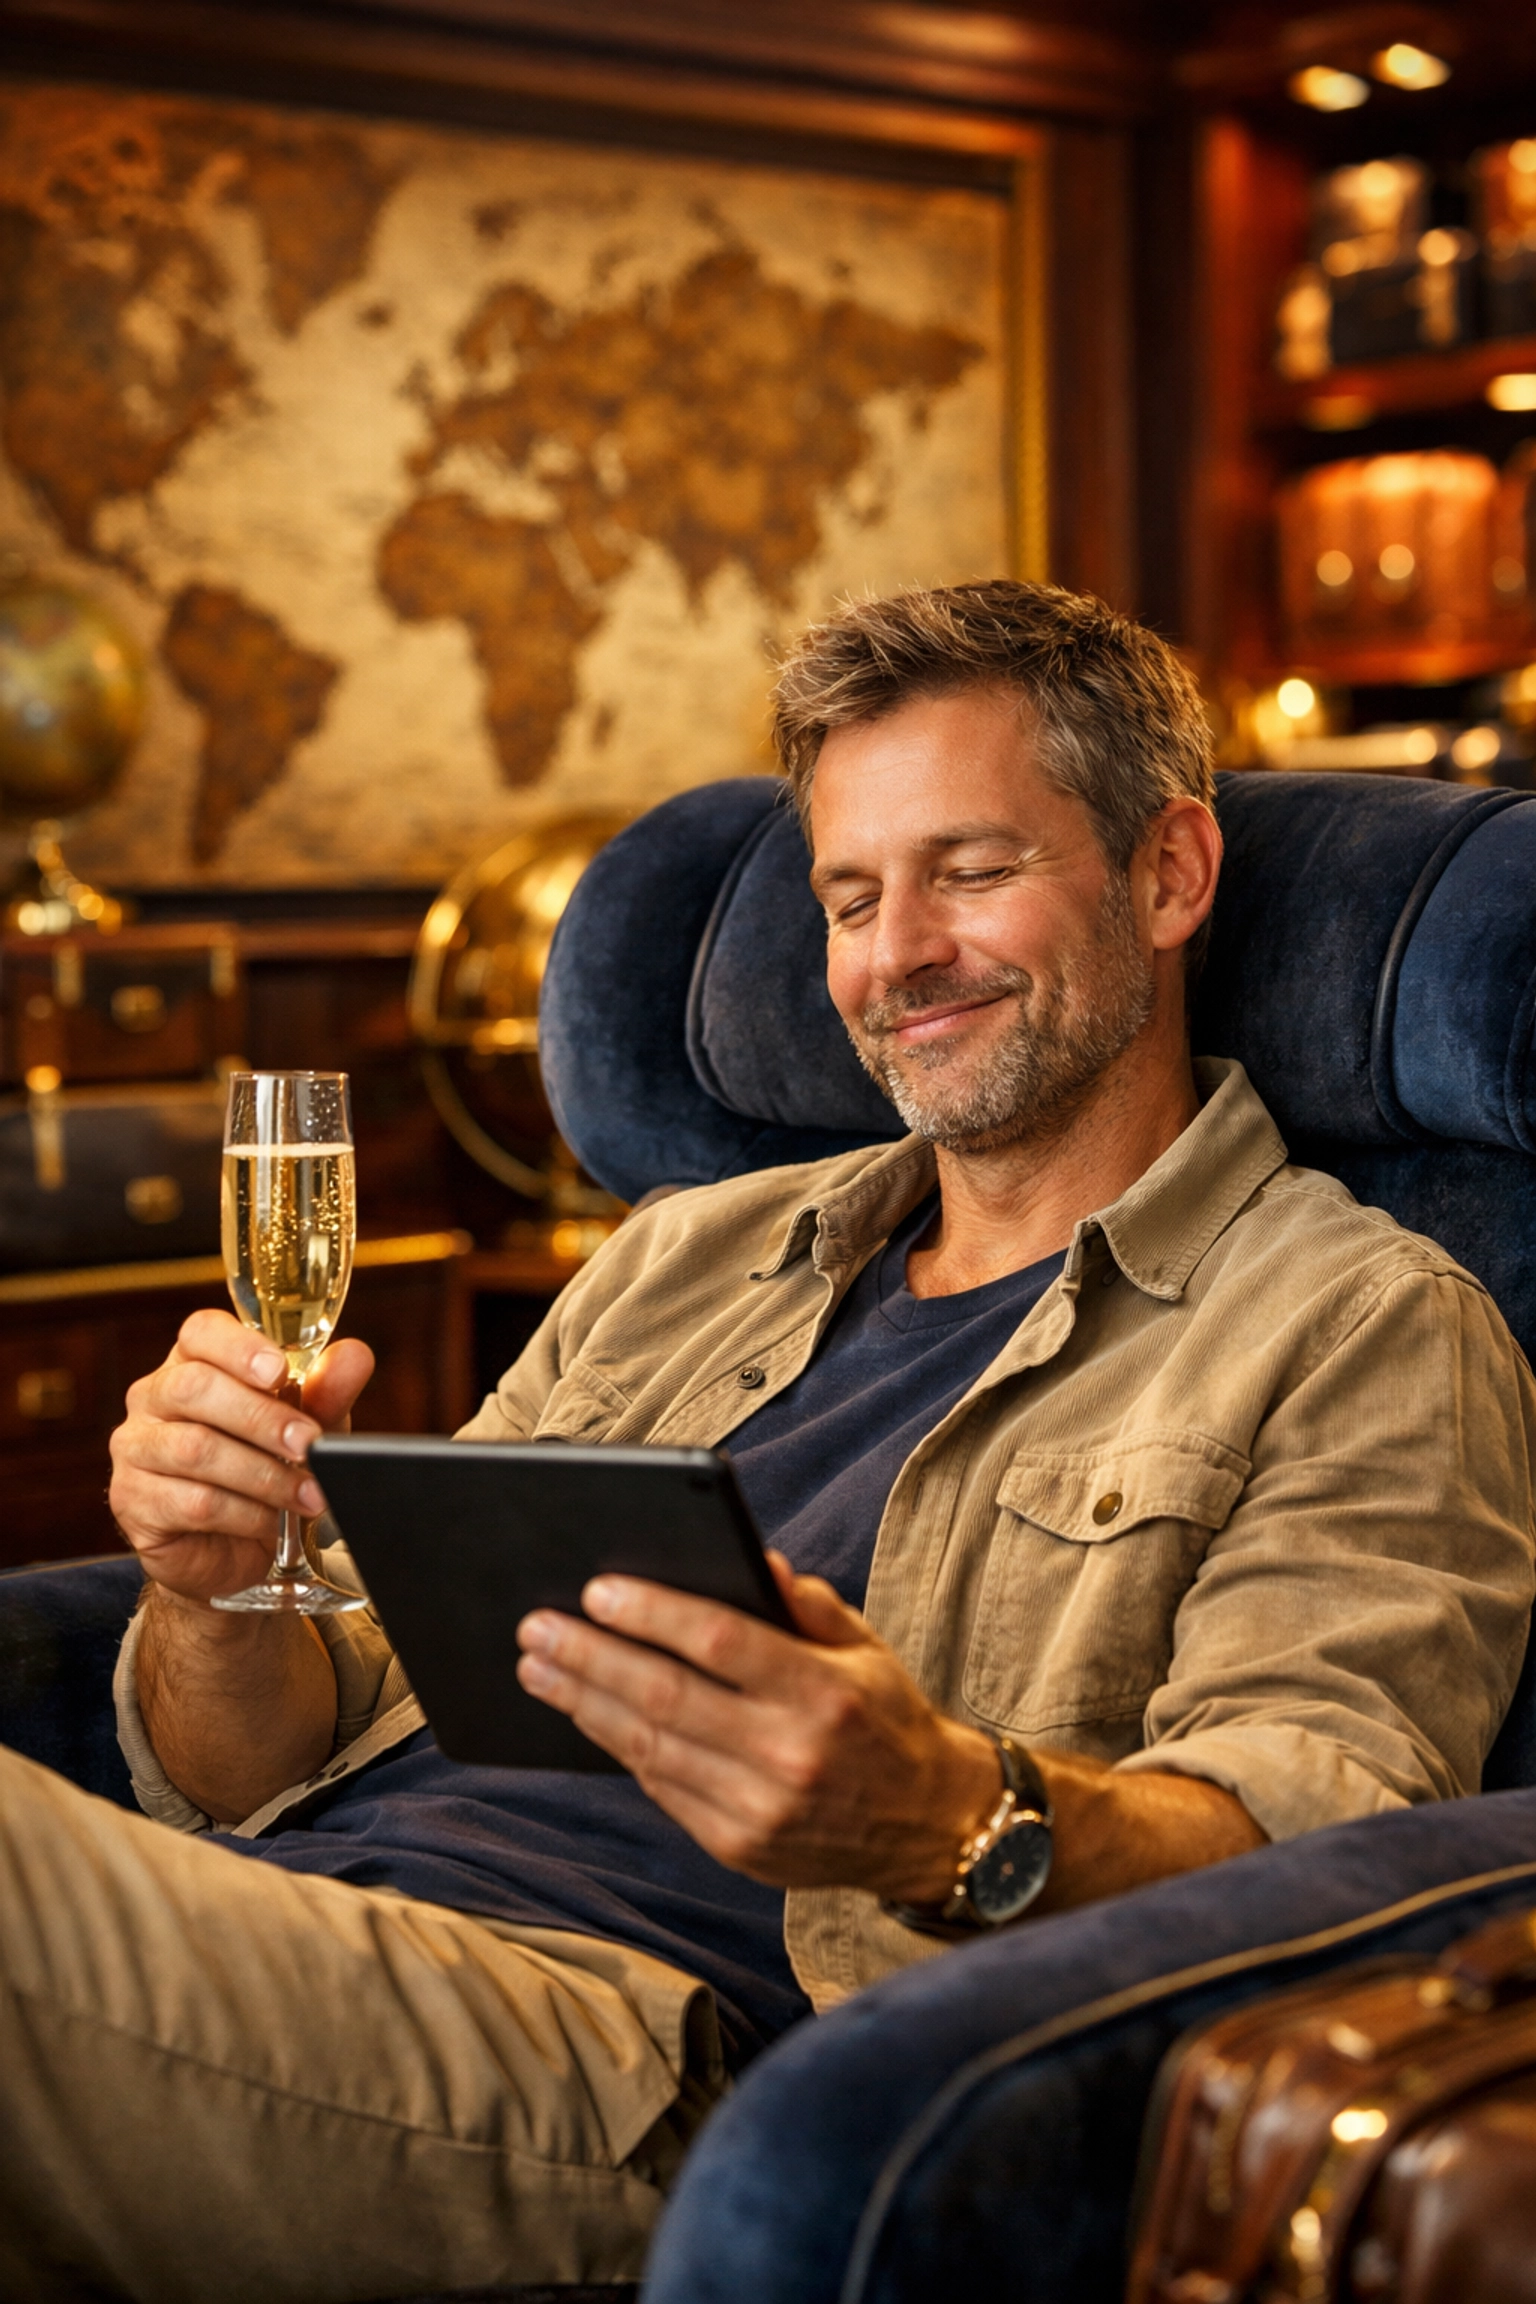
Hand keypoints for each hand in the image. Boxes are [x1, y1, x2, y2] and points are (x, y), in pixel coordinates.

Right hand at [109, 1310, 373, 1606]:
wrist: (234, 1550)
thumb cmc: (266, 1468)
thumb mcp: (306, 1426)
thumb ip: (326, 1391)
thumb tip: (354, 1356)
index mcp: (194, 1362)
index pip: (201, 1332)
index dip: (239, 1346)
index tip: (279, 1371)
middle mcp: (154, 1397)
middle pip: (194, 1387)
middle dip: (261, 1417)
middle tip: (308, 1444)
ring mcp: (136, 1448)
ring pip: (195, 1449)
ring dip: (263, 1474)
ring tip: (307, 1494)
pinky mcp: (134, 1501)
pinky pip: (192, 1502)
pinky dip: (244, 1514)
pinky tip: (272, 1522)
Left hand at [515, 1554, 1000, 1901]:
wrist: (931, 1828)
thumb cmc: (887, 1719)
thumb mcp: (864, 1648)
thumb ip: (806, 1604)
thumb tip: (750, 1559)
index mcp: (823, 1693)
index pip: (719, 1642)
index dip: (651, 1614)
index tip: (596, 1589)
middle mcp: (789, 1755)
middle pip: (665, 1696)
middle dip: (590, 1657)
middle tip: (536, 1626)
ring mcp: (759, 1810)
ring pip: (649, 1747)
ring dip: (584, 1703)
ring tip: (538, 1667)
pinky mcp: (739, 1848)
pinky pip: (661, 1788)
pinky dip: (619, 1746)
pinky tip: (587, 1713)